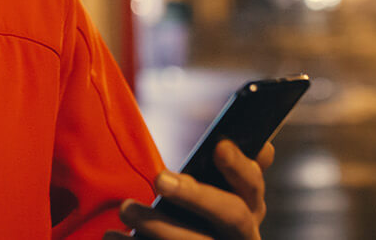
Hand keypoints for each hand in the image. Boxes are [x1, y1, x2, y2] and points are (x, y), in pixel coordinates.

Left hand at [106, 140, 275, 239]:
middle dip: (196, 195)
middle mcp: (242, 236)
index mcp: (250, 207)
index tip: (218, 146)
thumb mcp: (221, 191)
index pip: (253, 186)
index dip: (239, 166)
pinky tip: (111, 235)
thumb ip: (235, 169)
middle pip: (232, 215)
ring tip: (125, 208)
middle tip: (160, 177)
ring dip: (158, 225)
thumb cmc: (203, 213)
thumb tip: (264, 146)